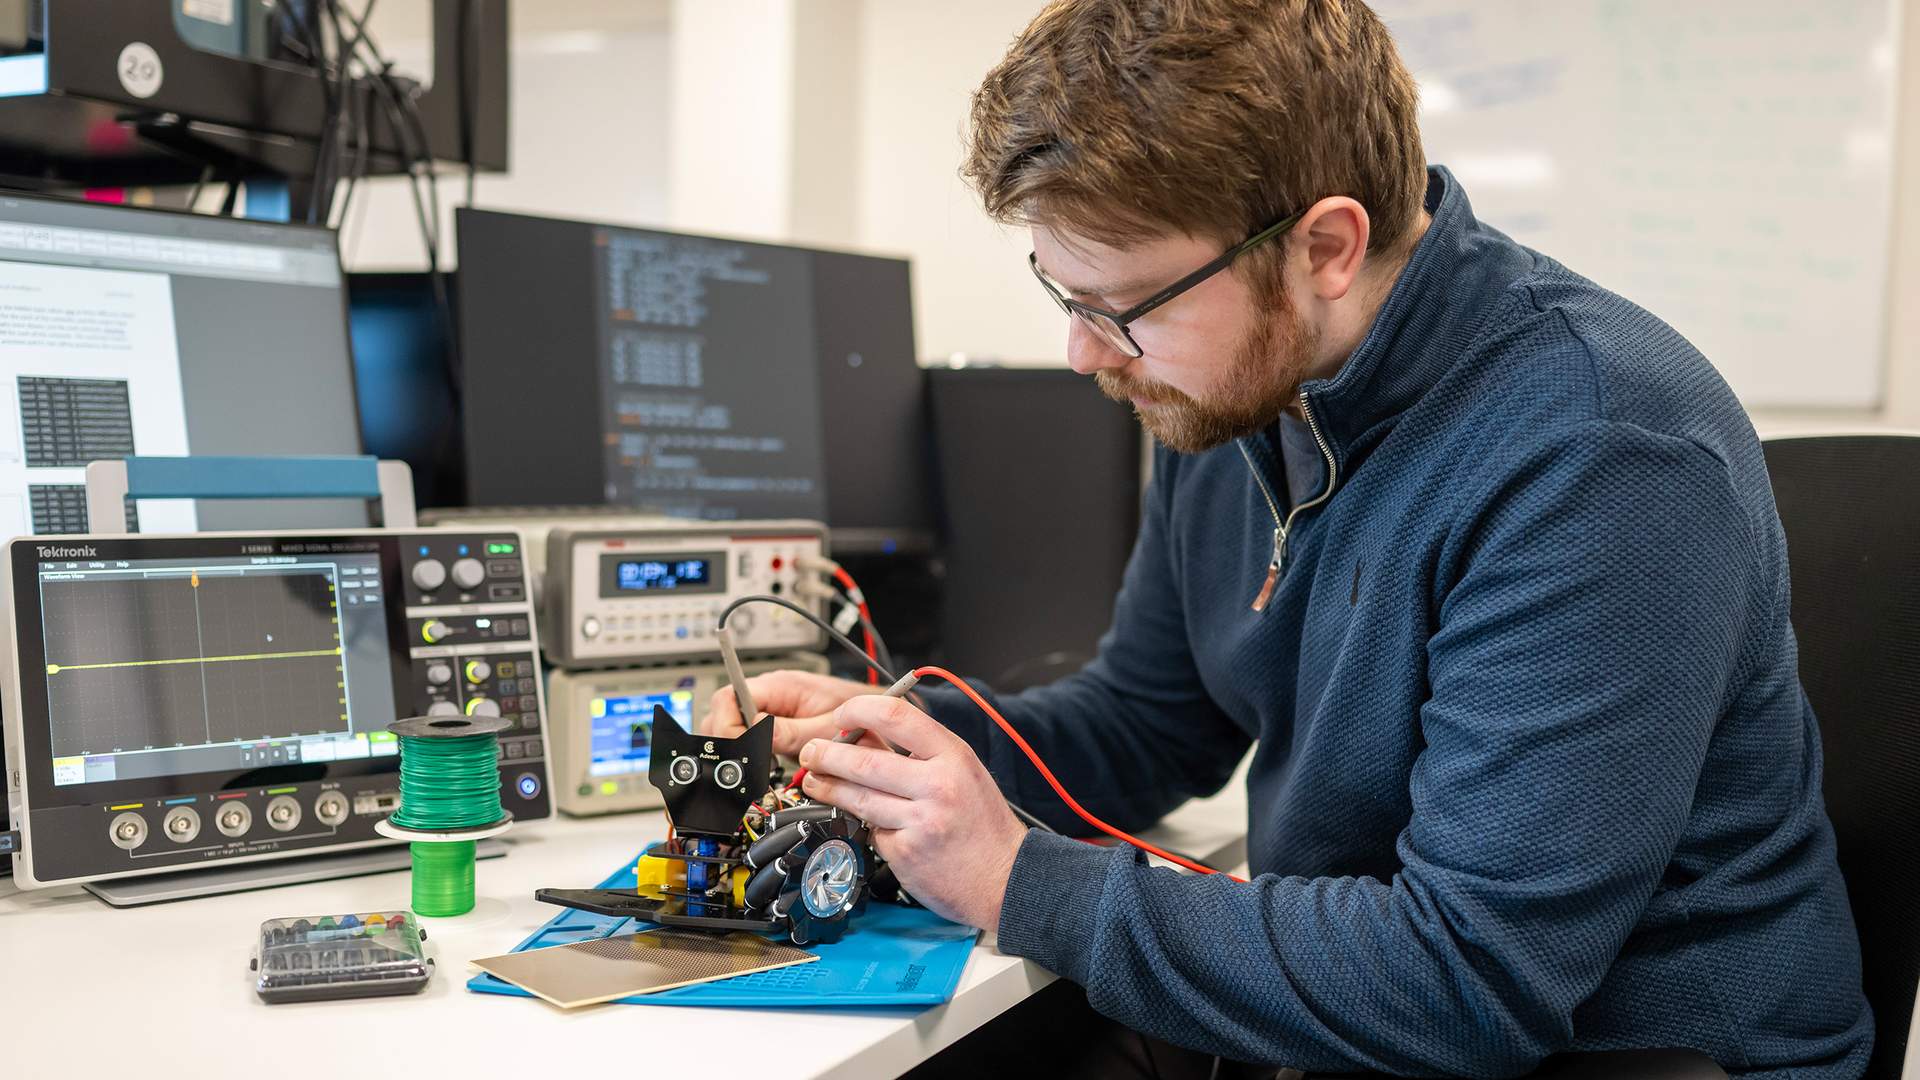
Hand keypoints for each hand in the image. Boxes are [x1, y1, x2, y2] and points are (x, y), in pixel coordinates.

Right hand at [702, 670, 883, 755]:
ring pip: (731, 724)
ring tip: (753, 764)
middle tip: (743, 763)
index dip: (728, 726)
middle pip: (723, 711)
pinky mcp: (775, 721)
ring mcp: (770, 706)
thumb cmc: (859, 711)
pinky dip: (748, 749)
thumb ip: (792, 733)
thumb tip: (760, 736)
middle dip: (727, 739)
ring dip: (736, 745)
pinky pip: (747, 733)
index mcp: (781, 685)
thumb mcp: (826, 727)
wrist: (875, 709)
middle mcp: (770, 692)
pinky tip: (760, 763)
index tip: (740, 750)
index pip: (730, 697)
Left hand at [797, 694, 1028, 931]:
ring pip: (858, 797)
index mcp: (954, 756)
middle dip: (828, 754)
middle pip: (865, 761)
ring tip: (815, 781)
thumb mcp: (962, 772)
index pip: (896, 716)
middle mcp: (938, 786)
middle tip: (812, 752)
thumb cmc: (983, 824)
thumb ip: (919, 752)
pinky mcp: (905, 853)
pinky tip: (859, 819)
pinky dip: (863, 824)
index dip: (858, 710)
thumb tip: (865, 735)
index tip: (841, 716)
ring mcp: (920, 822)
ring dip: (828, 787)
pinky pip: (872, 831)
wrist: (1007, 878)